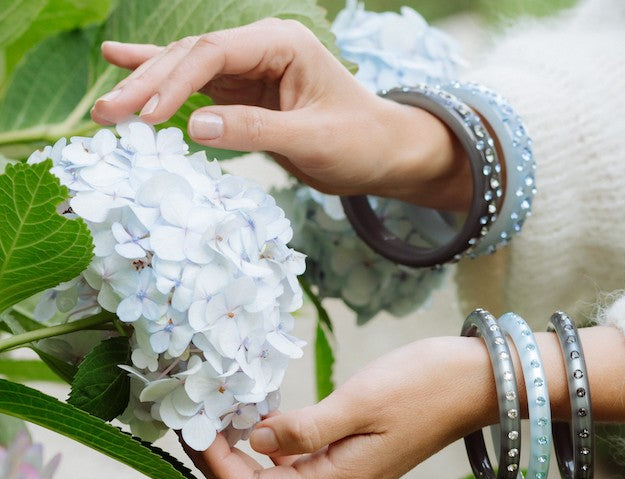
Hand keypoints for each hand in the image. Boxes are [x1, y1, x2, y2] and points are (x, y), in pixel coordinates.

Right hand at [91, 19, 469, 208]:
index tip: (145, 116)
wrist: (383, 152)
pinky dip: (163, 81)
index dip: (174, 83)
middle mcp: (262, 48)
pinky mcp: (245, 92)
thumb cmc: (360, 142)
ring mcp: (251, 68)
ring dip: (147, 88)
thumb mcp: (314, 140)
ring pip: (187, 72)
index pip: (214, 54)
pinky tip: (123, 62)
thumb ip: (256, 131)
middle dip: (148, 85)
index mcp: (282, 44)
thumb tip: (194, 126)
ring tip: (106, 106)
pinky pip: (197, 86)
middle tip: (106, 114)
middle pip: (192, 59)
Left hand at [182, 326, 624, 478]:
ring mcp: (349, 471)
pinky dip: (274, 441)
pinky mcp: (357, 451)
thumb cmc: (426, 385)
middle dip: (223, 461)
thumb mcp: (361, 400)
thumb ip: (304, 427)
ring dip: (245, 451)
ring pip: (279, 475)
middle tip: (197, 418)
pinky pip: (302, 458)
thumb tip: (255, 440)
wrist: (480, 380)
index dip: (217, 466)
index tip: (193, 427)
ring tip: (220, 414)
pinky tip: (264, 415)